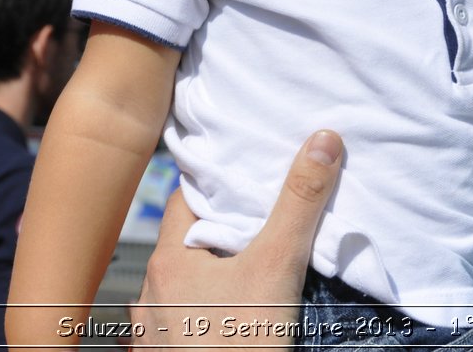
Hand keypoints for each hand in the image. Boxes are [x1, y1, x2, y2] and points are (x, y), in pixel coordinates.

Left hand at [128, 131, 342, 347]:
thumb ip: (298, 204)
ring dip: (209, 281)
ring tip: (247, 276)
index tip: (246, 179)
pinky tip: (229, 321)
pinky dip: (202, 319)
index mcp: (168, 261)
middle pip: (186, 246)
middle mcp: (149, 295)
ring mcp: (151, 335)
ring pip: (182, 290)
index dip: (217, 187)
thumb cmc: (240, 343)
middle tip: (259, 228)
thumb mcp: (278, 266)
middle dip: (220, 236)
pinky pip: (180, 328)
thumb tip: (323, 141)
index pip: (186, 200)